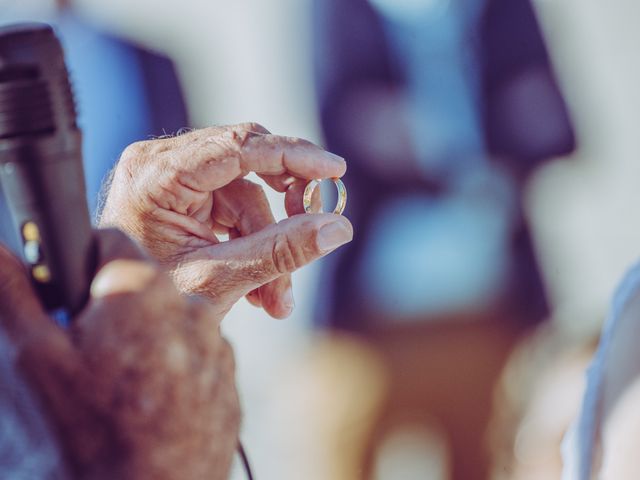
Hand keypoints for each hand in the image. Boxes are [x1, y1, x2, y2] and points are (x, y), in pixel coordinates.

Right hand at [0, 230, 239, 479]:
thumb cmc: (83, 446)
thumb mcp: (29, 362)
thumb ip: (13, 291)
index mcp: (147, 290)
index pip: (109, 243)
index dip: (76, 266)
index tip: (64, 298)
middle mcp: (195, 313)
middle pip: (140, 290)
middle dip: (108, 313)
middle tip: (82, 362)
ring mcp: (216, 354)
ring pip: (166, 328)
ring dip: (140, 347)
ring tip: (114, 397)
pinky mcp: (227, 390)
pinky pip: (190, 364)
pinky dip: (167, 377)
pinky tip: (142, 413)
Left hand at [99, 123, 352, 318]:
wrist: (120, 323)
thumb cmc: (151, 304)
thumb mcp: (221, 279)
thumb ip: (281, 251)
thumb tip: (339, 228)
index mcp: (157, 175)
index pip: (238, 147)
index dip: (293, 156)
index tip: (335, 170)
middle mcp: (162, 165)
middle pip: (248, 169)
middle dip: (280, 221)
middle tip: (314, 242)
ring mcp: (172, 179)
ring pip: (248, 198)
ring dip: (269, 247)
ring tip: (276, 300)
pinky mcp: (184, 197)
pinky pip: (236, 210)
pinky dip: (253, 245)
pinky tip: (259, 288)